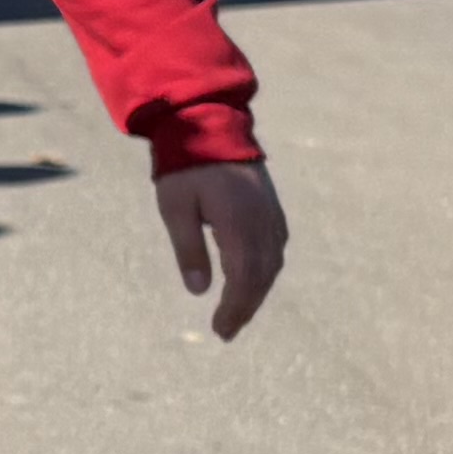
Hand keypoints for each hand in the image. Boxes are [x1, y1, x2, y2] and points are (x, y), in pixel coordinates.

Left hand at [154, 159, 286, 338]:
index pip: (243, 279)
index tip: (220, 330)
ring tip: (238, 312)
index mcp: (239, 225)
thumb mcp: (176, 208)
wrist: (210, 122)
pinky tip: (254, 278)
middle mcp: (262, 223)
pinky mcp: (271, 207)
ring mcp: (271, 214)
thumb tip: (199, 290)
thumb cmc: (186, 166)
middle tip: (226, 331)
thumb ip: (189, 249)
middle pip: (261, 276)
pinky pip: (276, 247)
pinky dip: (265, 270)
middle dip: (246, 307)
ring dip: (256, 291)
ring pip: (272, 264)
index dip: (234, 309)